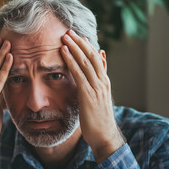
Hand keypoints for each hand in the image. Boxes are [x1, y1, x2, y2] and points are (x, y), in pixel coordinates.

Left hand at [61, 30, 124, 163]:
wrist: (105, 137)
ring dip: (74, 47)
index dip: (87, 47)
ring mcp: (97, 87)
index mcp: (104, 83)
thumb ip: (96, 87)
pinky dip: (71, 60)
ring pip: (86, 61)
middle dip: (80, 42)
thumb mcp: (98, 101)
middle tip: (69, 31)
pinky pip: (79, 73)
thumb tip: (93, 76)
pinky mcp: (89, 94)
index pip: (96, 59)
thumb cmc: (99, 122)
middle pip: (91, 56)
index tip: (78, 37)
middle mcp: (102, 82)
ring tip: (64, 36)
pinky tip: (64, 52)